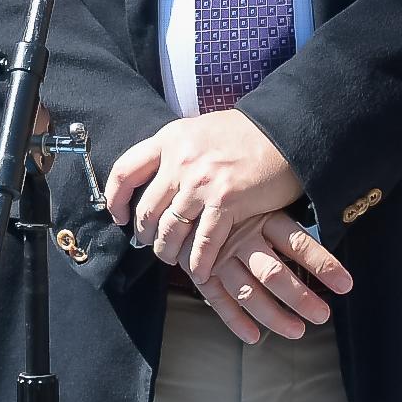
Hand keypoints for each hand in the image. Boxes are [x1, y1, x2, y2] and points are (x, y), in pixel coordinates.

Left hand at [104, 110, 302, 279]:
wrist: (287, 132)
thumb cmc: (246, 134)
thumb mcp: (201, 130)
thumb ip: (178, 152)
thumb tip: (160, 179)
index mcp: (170, 139)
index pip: (125, 171)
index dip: (115, 199)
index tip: (120, 217)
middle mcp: (180, 160)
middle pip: (146, 209)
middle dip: (145, 234)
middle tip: (152, 244)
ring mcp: (202, 181)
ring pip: (170, 230)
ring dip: (169, 251)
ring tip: (174, 259)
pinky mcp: (227, 200)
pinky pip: (203, 241)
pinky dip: (199, 261)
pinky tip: (201, 270)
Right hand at [190, 210, 353, 343]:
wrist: (188, 190)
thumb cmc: (241, 196)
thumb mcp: (265, 196)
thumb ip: (291, 215)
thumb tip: (338, 221)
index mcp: (264, 216)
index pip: (299, 244)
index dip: (323, 265)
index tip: (345, 285)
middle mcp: (242, 236)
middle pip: (273, 273)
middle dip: (300, 298)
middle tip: (322, 316)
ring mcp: (218, 255)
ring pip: (248, 292)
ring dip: (273, 316)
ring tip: (297, 331)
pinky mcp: (200, 270)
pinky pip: (218, 299)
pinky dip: (235, 320)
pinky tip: (254, 337)